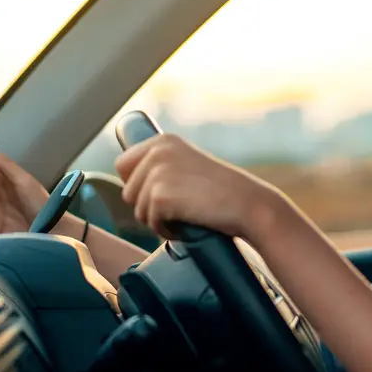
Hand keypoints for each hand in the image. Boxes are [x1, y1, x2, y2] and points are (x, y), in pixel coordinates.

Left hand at [115, 134, 286, 240]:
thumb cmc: (223, 192)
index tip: (164, 194)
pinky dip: (167, 230)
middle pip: (129, 192)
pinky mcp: (160, 196)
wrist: (248, 204)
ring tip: (187, 215)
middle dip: (150, 206)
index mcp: (162, 141)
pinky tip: (187, 224)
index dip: (139, 186)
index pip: (123, 165)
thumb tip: (129, 189)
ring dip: (160, 220)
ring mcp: (157, 172)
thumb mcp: (188, 166)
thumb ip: (162, 168)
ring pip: (138, 210)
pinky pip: (150, 222)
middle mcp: (157, 151)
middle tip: (180, 207)